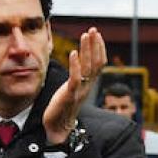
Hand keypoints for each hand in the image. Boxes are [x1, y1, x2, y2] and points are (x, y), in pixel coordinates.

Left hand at [43, 26, 106, 144]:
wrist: (57, 128)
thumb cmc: (62, 107)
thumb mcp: (71, 88)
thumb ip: (76, 76)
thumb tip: (77, 61)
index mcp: (88, 84)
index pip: (99, 64)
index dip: (99, 48)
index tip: (97, 34)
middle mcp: (87, 87)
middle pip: (96, 63)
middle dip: (95, 45)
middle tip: (94, 30)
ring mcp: (79, 91)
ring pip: (88, 68)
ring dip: (87, 50)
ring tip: (85, 35)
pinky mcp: (69, 96)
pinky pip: (75, 79)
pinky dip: (75, 65)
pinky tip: (73, 53)